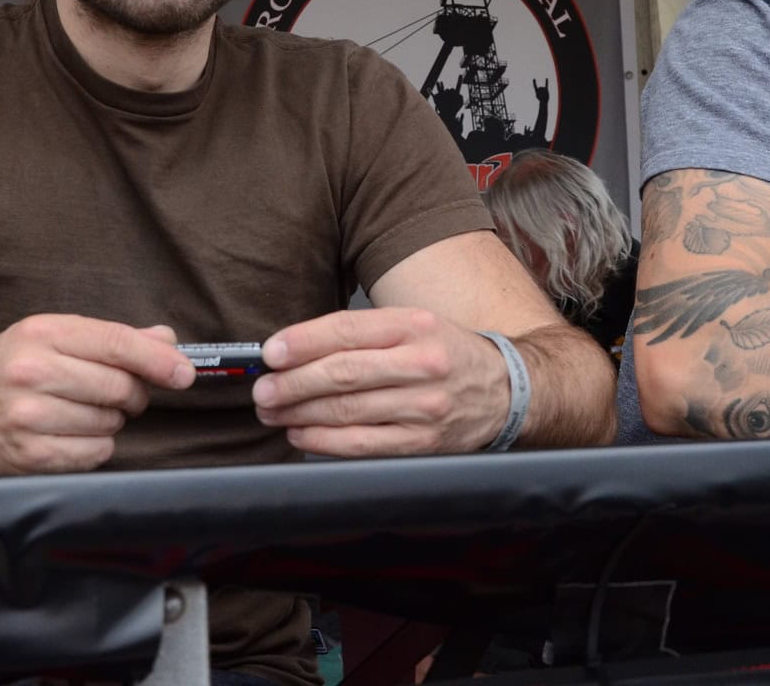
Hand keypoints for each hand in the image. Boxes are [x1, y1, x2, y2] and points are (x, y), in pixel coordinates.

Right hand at [0, 315, 193, 474]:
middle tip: (118, 394)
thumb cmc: (4, 369)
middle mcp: (32, 372)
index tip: (185, 372)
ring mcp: (29, 417)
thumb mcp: (48, 337)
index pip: (116, 343)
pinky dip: (95, 447)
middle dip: (132, 393)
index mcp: (41, 333)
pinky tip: (72, 435)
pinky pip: (95, 454)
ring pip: (111, 422)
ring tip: (80, 411)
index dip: (159, 360)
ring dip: (110, 421)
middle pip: (120, 386)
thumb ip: (110, 338)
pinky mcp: (29, 456)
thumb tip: (167, 342)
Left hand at [252, 308, 509, 456]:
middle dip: (292, 383)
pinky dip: (324, 441)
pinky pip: (362, 445)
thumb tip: (296, 349)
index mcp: (415, 325)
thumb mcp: (415, 324)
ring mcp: (424, 407)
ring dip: (300, 414)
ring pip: (347, 411)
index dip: (302, 342)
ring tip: (273, 411)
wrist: (507, 391)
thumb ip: (364, 334)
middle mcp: (422, 364)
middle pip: (342, 373)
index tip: (271, 353)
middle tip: (263, 389)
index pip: (347, 330)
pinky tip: (302, 434)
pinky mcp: (423, 443)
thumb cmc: (448, 353)